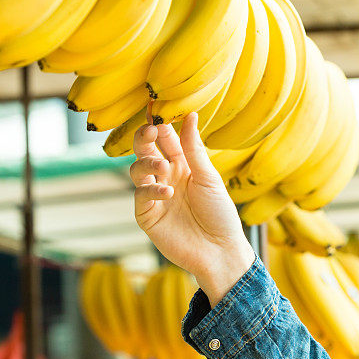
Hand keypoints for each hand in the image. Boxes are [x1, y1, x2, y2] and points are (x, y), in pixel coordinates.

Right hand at [130, 112, 254, 306]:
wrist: (220, 251)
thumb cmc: (220, 215)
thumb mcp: (209, 178)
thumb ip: (194, 149)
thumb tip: (190, 115)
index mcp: (184, 166)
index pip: (167, 139)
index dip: (161, 124)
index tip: (157, 107)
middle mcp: (166, 177)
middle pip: (146, 150)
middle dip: (144, 137)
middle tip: (149, 129)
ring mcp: (155, 195)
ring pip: (137, 169)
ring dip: (147, 163)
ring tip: (163, 167)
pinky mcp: (147, 215)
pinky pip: (141, 195)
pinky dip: (151, 190)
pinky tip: (167, 192)